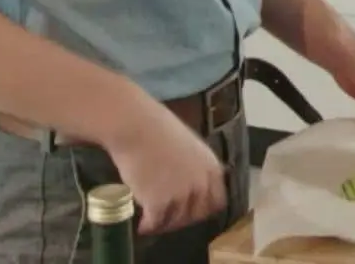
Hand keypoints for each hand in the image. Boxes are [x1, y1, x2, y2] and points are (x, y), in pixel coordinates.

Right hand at [106, 100, 226, 234]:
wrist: (137, 127)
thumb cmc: (160, 129)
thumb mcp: (190, 147)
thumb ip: (195, 167)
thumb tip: (191, 184)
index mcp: (212, 168)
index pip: (217, 201)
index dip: (204, 208)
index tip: (191, 210)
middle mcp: (201, 184)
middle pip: (197, 214)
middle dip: (183, 218)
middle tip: (169, 218)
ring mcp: (181, 195)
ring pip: (175, 221)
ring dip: (165, 223)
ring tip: (154, 221)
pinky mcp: (159, 204)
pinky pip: (155, 223)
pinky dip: (148, 226)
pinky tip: (142, 224)